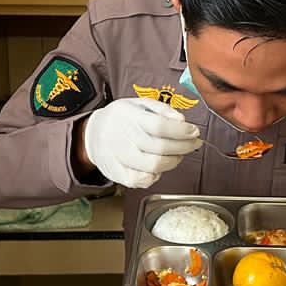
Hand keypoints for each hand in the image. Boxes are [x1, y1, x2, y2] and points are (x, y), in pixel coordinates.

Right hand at [80, 98, 201, 188]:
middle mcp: (121, 137)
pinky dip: (156, 176)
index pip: (158, 126)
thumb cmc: (121, 119)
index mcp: (127, 116)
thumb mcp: (138, 104)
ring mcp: (117, 157)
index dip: (180, 131)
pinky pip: (141, 181)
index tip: (194, 132)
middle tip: (193, 144)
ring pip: (153, 166)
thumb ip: (161, 109)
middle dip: (183, 147)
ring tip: (178, 155)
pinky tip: (160, 167)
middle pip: (159, 148)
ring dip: (173, 162)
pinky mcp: (116, 174)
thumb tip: (181, 120)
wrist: (92, 134)